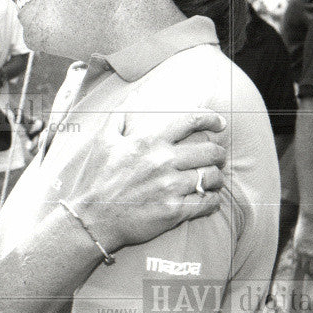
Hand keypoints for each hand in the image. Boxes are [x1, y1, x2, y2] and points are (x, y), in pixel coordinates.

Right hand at [55, 110, 227, 248]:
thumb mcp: (104, 140)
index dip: (212, 119)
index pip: (191, 121)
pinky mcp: (174, 211)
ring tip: (211, 180)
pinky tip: (207, 199)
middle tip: (215, 158)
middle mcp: (163, 161)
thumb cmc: (98, 179)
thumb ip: (122, 115)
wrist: (92, 219)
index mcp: (148, 141)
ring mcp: (170, 187)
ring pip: (212, 177)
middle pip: (210, 151)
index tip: (220, 123)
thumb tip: (137, 94)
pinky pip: (208, 203)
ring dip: (215, 178)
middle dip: (218, 154)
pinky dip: (212, 200)